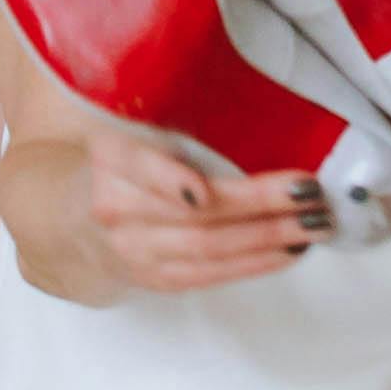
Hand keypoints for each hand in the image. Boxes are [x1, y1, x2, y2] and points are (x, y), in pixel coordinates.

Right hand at [79, 124, 326, 294]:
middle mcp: (117, 209)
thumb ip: (177, 123)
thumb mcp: (133, 127)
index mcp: (112, 157)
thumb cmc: (124, 163)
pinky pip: (211, 275)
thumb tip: (263, 110)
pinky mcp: (156, 279)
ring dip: (269, 238)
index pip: (141, 168)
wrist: (76, 218)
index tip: (206, 186)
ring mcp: (135, 251)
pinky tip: (289, 251)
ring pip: (208, 248)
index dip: (172, 181)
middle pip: (194, 214)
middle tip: (310, 194)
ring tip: (314, 225)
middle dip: (260, 206)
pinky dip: (255, 264)